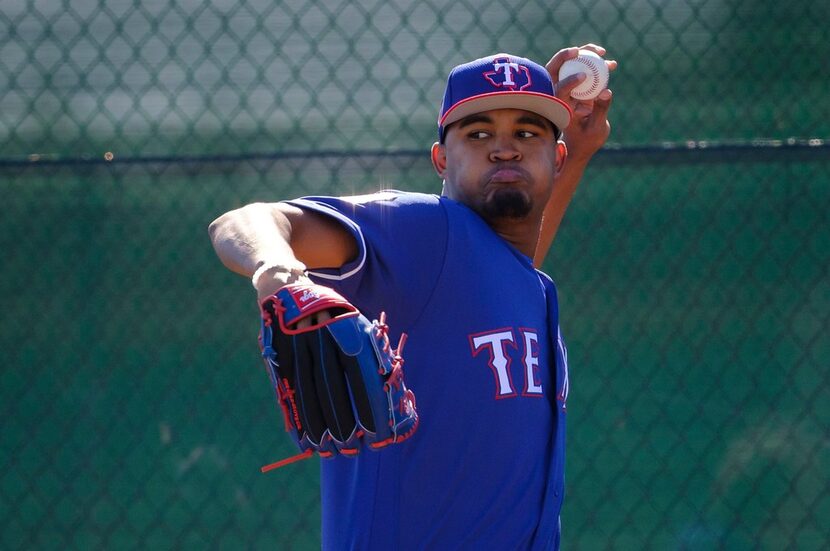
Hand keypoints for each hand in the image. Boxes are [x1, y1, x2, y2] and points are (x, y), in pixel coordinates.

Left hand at [546, 44, 615, 161]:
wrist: (583, 143)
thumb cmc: (587, 140)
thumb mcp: (596, 128)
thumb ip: (600, 110)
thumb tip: (607, 91)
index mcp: (560, 108)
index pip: (558, 91)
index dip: (568, 82)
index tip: (583, 77)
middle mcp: (560, 96)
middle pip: (556, 70)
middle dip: (566, 56)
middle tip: (581, 50)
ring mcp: (568, 90)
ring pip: (570, 66)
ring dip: (585, 55)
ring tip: (603, 53)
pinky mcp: (578, 87)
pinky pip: (584, 71)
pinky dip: (596, 65)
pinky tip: (612, 64)